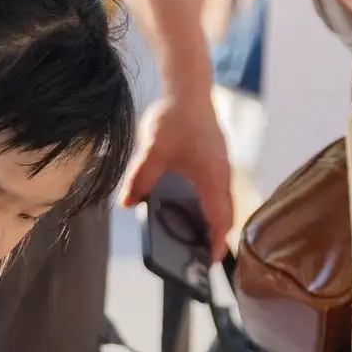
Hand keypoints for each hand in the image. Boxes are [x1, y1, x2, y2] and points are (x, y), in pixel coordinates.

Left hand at [121, 91, 231, 261]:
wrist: (188, 88)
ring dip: (215, 222)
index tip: (210, 262)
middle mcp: (223, 174)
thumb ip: (139, 178)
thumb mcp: (152, 150)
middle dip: (216, 238)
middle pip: (226, 215)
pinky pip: (220, 191)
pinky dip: (213, 206)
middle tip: (201, 259)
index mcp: (212, 177)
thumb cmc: (175, 117)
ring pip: (224, 202)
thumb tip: (126, 203)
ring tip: (199, 241)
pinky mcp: (217, 159)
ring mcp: (223, 166)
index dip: (217, 243)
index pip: (219, 219)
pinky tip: (195, 209)